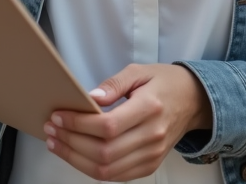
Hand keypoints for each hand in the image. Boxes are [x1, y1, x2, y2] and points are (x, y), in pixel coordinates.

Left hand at [43, 64, 210, 181]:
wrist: (193, 101)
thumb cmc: (164, 83)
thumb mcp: (138, 71)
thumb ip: (113, 84)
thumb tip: (90, 98)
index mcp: (150, 108)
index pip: (108, 126)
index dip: (78, 124)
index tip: (58, 116)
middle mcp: (153, 136)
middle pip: (104, 152)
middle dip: (71, 142)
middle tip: (51, 129)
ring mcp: (152, 154)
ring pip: (107, 170)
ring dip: (76, 159)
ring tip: (57, 143)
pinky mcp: (150, 165)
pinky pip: (117, 176)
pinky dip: (92, 169)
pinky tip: (76, 155)